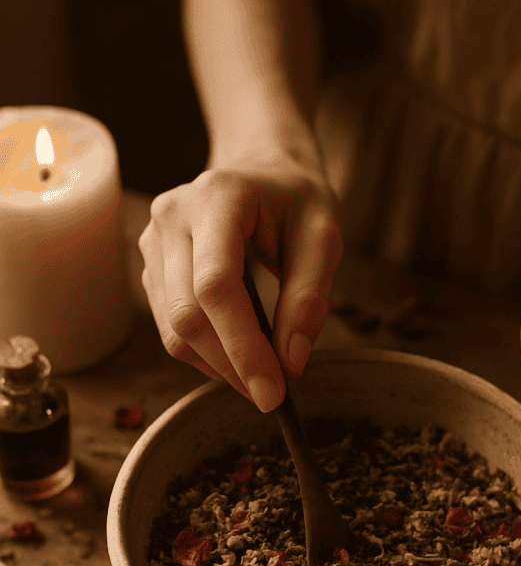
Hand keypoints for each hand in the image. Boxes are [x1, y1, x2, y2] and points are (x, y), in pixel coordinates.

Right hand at [138, 155, 342, 411]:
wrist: (261, 170)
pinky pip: (171, 326)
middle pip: (188, 315)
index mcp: (217, 198)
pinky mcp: (152, 267)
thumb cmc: (296, 200)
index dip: (243, 347)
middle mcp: (172, 216)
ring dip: (218, 366)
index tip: (273, 392)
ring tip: (261, 375)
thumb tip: (291, 362)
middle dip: (231, 366)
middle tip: (272, 395)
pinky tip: (238, 354)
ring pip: (173, 329)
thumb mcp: (324, 237)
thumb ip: (310, 297)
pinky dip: (206, 354)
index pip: (217, 287)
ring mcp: (154, 241)